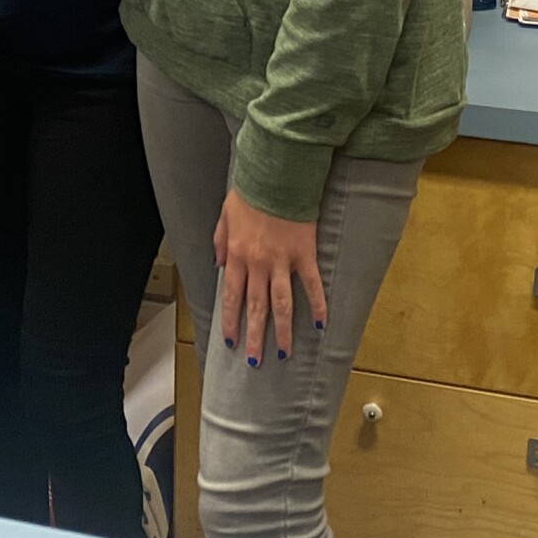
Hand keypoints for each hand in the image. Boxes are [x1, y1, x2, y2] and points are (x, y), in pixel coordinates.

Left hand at [214, 189, 327, 366]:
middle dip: (254, 337)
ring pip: (281, 304)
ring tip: (284, 352)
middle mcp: (257, 263)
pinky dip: (317, 305)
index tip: (231, 341)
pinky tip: (319, 324)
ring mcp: (282, 261)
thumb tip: (217, 264)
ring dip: (282, 330)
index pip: (231, 297)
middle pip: (255, 308)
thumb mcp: (224, 215)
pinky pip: (311, 285)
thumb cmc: (250, 193)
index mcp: (236, 255)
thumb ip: (219, 241)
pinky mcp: (304, 255)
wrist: (276, 175)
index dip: (231, 321)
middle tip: (256, 362)